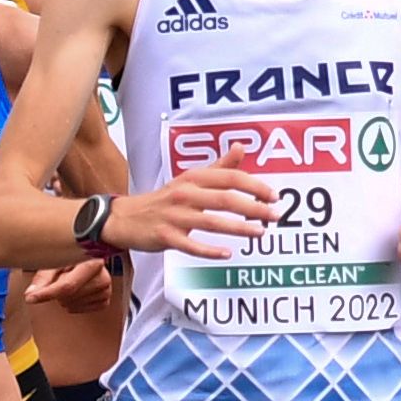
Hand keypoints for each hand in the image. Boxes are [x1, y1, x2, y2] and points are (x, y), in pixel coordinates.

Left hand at [27, 257, 116, 311]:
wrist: (89, 259)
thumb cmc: (72, 258)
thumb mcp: (56, 261)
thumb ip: (43, 278)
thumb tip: (30, 294)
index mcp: (92, 262)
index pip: (67, 285)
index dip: (47, 293)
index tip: (30, 298)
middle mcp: (103, 277)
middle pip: (67, 297)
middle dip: (57, 291)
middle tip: (61, 277)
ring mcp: (106, 291)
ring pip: (71, 305)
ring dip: (64, 298)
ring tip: (70, 282)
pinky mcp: (104, 301)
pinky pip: (78, 310)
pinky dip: (72, 304)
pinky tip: (76, 291)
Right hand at [112, 165, 275, 259]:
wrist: (125, 218)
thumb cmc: (165, 199)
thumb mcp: (190, 179)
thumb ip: (219, 166)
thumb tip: (241, 147)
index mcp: (194, 178)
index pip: (229, 178)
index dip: (254, 185)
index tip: (274, 195)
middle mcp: (185, 193)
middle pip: (225, 199)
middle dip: (253, 207)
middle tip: (275, 215)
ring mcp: (174, 215)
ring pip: (211, 222)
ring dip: (239, 228)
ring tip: (260, 233)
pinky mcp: (165, 236)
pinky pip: (190, 245)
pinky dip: (209, 250)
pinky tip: (227, 253)